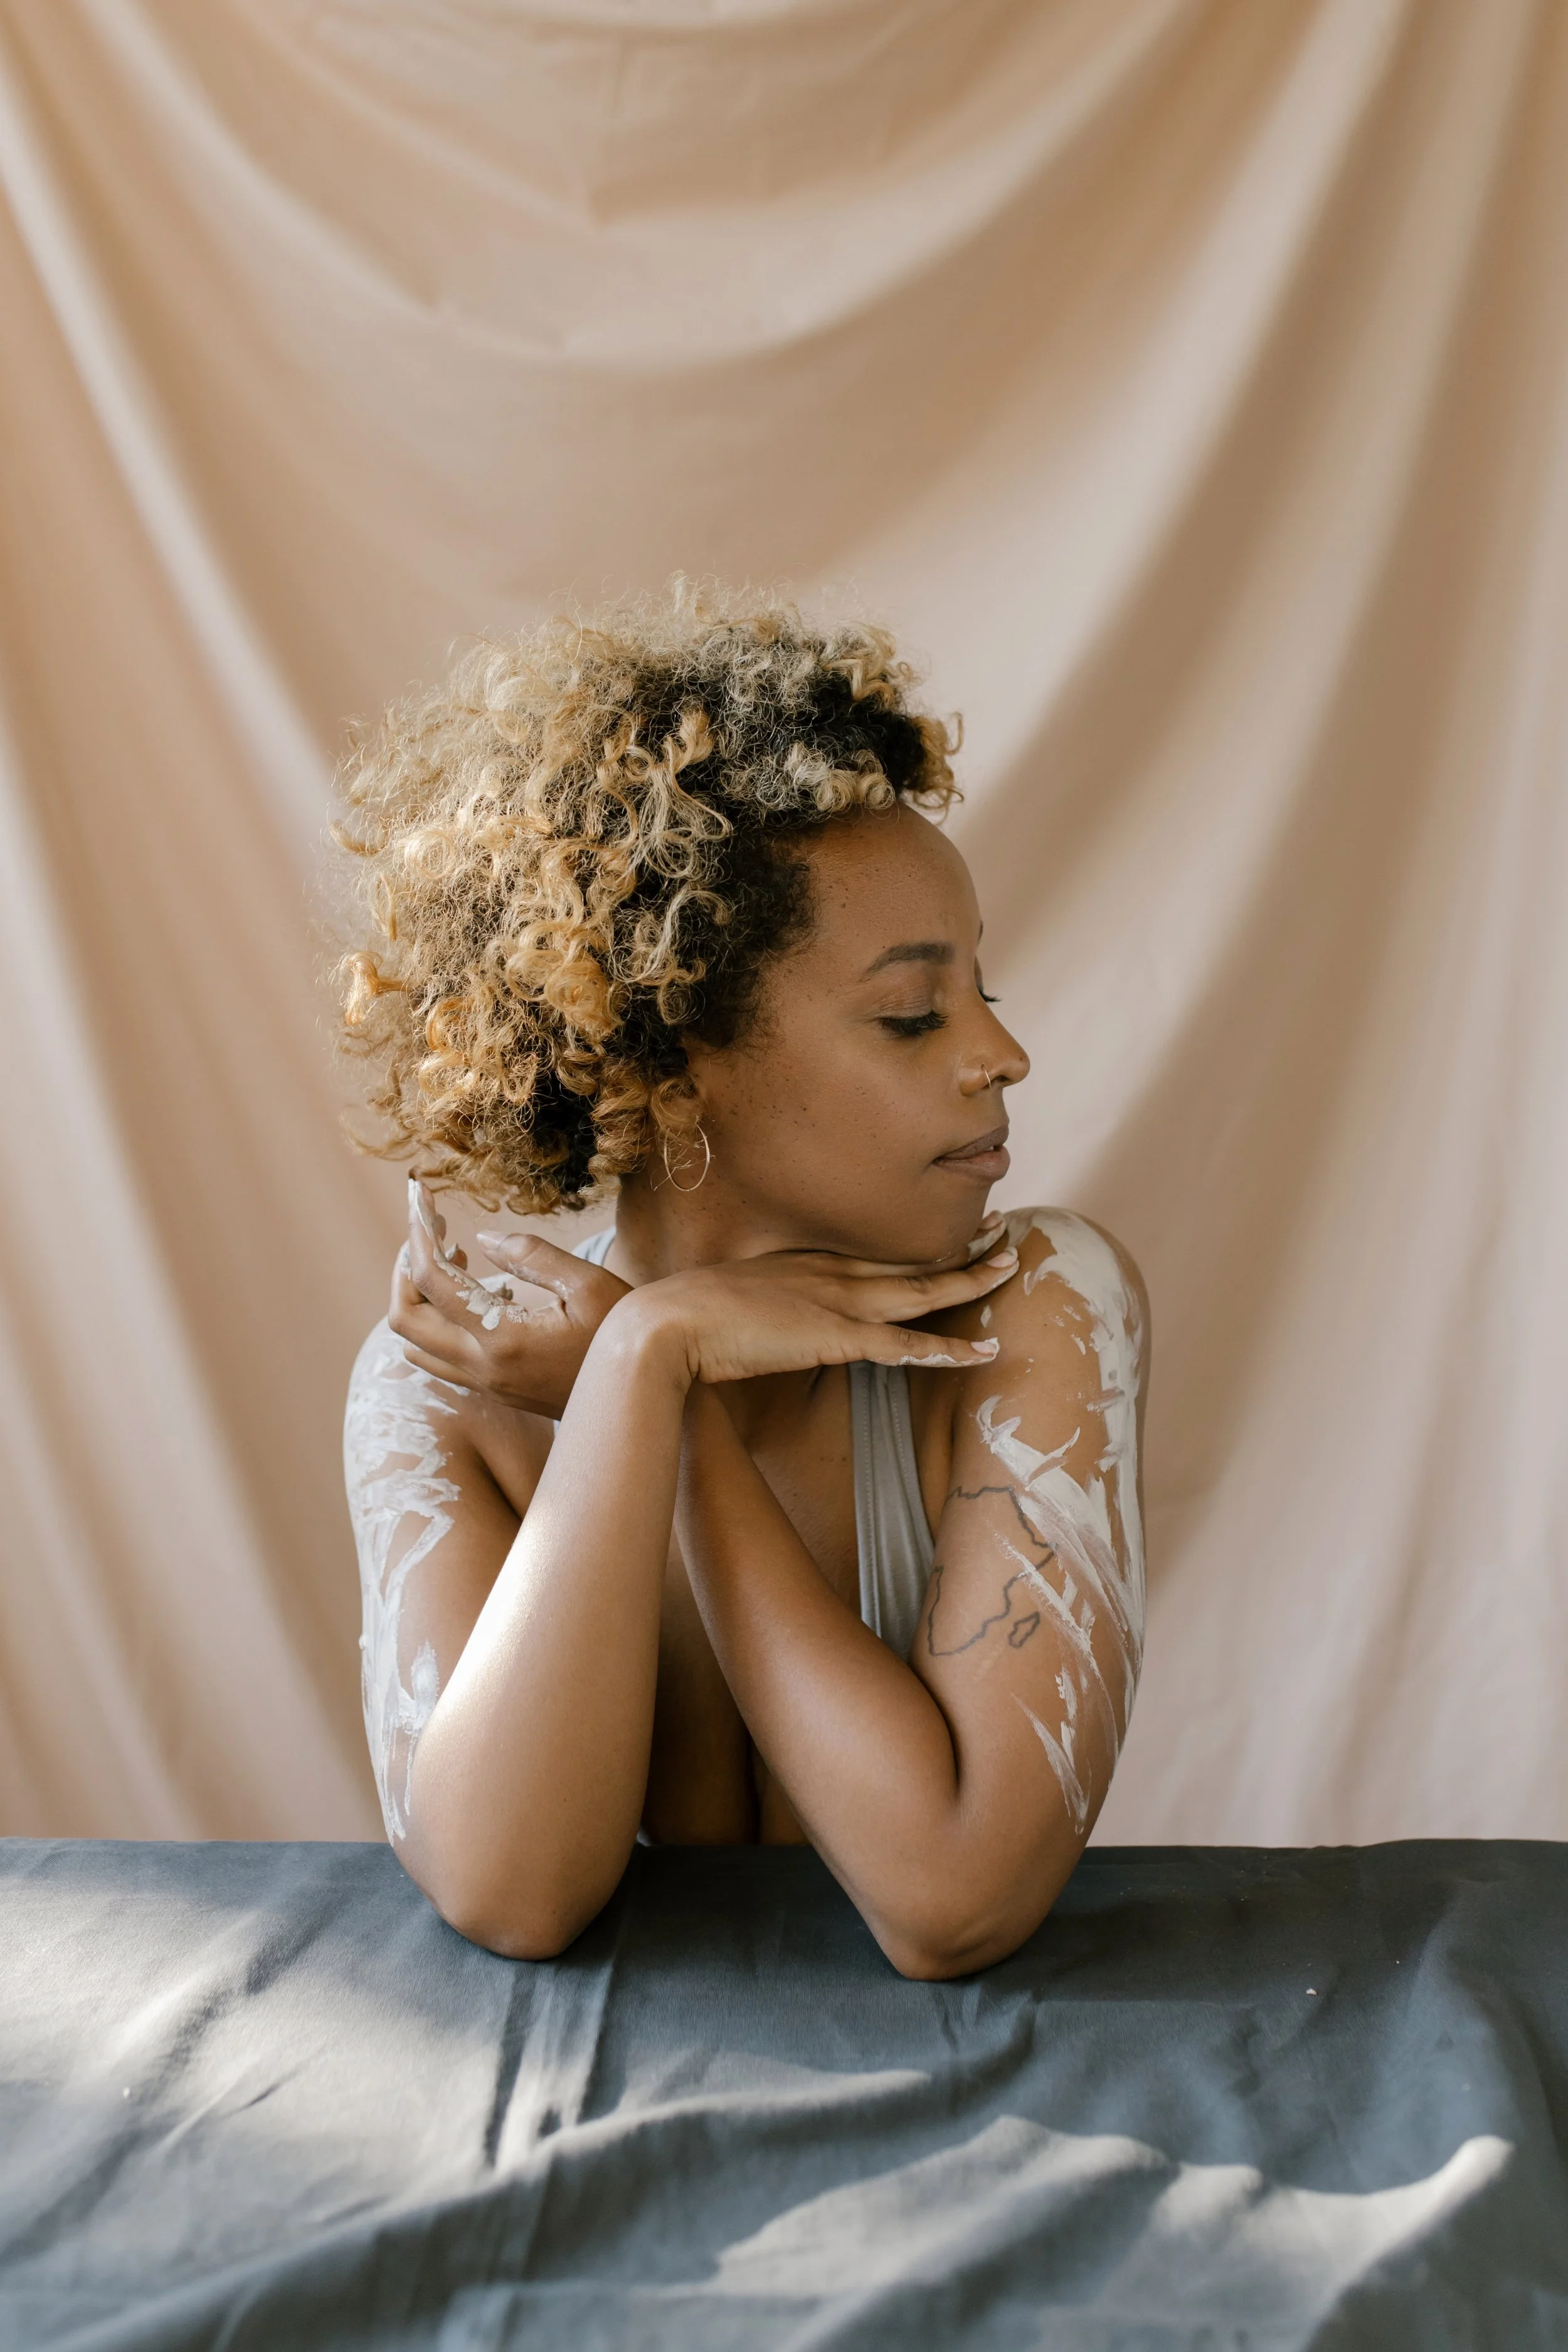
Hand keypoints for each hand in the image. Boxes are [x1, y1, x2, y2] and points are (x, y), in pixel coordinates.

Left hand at [390, 1179, 628, 1416]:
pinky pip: (443, 1357)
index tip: (421, 1200)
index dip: (419, 1234)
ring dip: (420, 1299)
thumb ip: (533, 1256)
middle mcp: (484, 1369)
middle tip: (430, 1231)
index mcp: (502, 1339)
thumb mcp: (590, 1285)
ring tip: (453, 1259)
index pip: (431, 1282)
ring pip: (418, 1346)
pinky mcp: (497, 1390)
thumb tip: (482, 1240)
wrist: (642, 1397)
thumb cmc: (626, 1338)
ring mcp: (487, 1385)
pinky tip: (484, 1292)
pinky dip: (442, 1320)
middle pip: (405, 1321)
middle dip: (405, 1268)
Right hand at [611, 1230, 1018, 1389]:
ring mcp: (838, 1303)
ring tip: (1011, 1267)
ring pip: (922, 1292)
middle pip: (910, 1263)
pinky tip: (982, 1352)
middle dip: (960, 1249)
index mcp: (806, 1266)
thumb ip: (760, 1307)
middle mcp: (831, 1275)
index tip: (948, 1236)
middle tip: (1003, 1233)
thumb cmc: (685, 1318)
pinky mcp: (838, 1337)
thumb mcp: (732, 1303)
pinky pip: (907, 1346)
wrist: (665, 1325)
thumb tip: (761, 1320)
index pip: (876, 1256)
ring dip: (970, 1280)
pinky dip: (948, 1349)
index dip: (917, 1250)